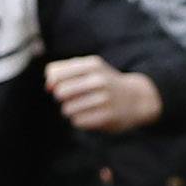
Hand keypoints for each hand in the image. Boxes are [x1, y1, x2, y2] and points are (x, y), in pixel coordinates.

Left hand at [45, 54, 161, 133]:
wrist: (137, 98)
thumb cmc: (104, 82)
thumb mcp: (89, 68)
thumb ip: (63, 71)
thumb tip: (48, 86)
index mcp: (92, 65)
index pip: (55, 73)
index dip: (51, 83)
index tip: (57, 86)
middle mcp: (99, 80)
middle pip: (60, 92)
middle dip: (61, 97)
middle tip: (72, 97)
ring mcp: (104, 99)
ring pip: (67, 109)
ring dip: (70, 110)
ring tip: (83, 106)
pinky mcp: (107, 117)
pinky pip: (78, 121)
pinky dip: (80, 120)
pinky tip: (91, 115)